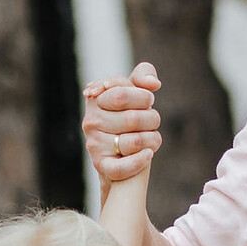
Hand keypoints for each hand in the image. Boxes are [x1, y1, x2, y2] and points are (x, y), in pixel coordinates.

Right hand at [83, 62, 161, 184]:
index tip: (147, 101)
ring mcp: (95, 144)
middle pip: (132, 119)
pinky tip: (148, 154)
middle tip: (152, 122)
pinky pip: (122, 167)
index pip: (121, 95)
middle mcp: (91, 121)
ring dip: (152, 140)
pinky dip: (140, 161)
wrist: (122, 157)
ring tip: (150, 138)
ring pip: (134, 142)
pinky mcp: (102, 166)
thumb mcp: (134, 94)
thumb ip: (142, 78)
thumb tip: (154, 84)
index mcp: (96, 99)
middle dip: (152, 119)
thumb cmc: (130, 120)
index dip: (143, 98)